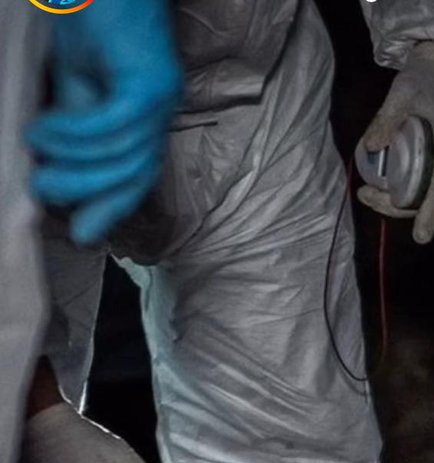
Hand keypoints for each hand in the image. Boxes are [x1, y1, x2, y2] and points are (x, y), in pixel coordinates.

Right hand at [27, 0, 182, 244]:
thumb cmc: (88, 17)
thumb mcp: (76, 82)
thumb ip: (77, 125)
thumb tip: (59, 170)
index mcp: (150, 117)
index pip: (138, 175)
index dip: (111, 208)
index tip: (82, 234)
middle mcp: (163, 111)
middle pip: (134, 173)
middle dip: (89, 193)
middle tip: (43, 190)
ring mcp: (161, 98)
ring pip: (122, 154)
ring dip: (74, 160)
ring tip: (34, 151)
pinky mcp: (150, 81)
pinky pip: (113, 125)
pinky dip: (75, 133)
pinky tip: (44, 128)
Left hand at [358, 43, 433, 244]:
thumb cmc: (423, 82)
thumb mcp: (402, 94)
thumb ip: (386, 119)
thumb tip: (371, 146)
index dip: (429, 215)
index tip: (420, 238)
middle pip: (420, 200)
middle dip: (392, 206)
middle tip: (364, 195)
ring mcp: (433, 163)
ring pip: (413, 195)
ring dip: (389, 200)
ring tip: (365, 192)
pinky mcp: (424, 160)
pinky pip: (411, 183)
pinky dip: (392, 189)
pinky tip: (375, 183)